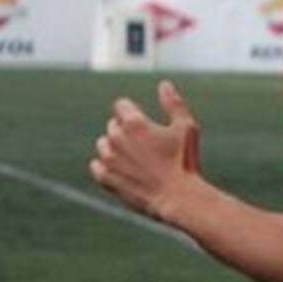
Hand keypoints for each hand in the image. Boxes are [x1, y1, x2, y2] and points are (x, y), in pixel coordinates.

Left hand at [89, 80, 201, 222]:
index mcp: (134, 123)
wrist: (178, 197)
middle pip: (113, 125)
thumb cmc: (185, 161)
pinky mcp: (107, 179)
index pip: (121, 105)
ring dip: (114, 147)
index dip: (132, 111)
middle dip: (126, 130)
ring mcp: (109, 160)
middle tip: (145, 144)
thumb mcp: (186, 127)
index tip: (143, 121)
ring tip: (134, 158)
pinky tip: (119, 169)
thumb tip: (164, 84)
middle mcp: (117, 138)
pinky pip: (96, 167)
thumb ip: (173, 104)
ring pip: (103, 145)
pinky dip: (104, 166)